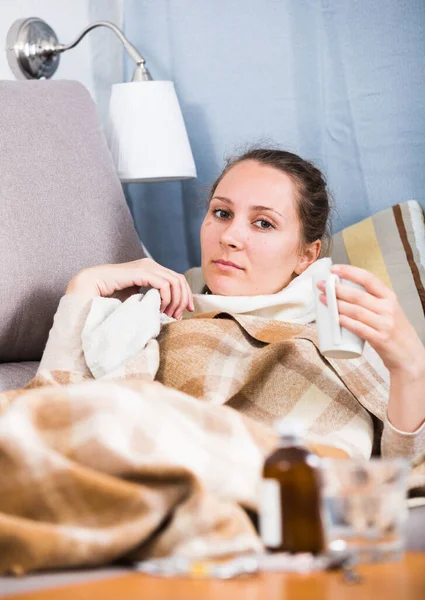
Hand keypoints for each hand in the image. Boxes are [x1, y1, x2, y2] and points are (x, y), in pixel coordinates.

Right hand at [65, 258, 194, 318]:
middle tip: (178, 316)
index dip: (185, 295)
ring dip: (175, 301)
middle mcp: (151, 265)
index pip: (177, 279)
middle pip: (180, 280)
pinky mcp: (141, 272)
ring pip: (175, 282)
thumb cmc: (111, 295)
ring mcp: (147, 266)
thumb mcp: (137, 298)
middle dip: (183, 299)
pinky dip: (166, 298)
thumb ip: (151, 299)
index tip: (186, 311)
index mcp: (151, 269)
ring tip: (168, 314)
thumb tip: (168, 311)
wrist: (91, 286)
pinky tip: (160, 308)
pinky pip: (164, 285)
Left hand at [317, 264, 424, 375]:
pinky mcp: (380, 339)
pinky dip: (345, 322)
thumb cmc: (395, 332)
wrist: (410, 356)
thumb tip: (343, 292)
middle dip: (337, 289)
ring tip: (323, 300)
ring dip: (336, 305)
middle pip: (358, 296)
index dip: (350, 272)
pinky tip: (335, 318)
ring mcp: (385, 324)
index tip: (333, 269)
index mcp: (390, 298)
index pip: (369, 279)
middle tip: (322, 286)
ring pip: (356, 311)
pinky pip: (359, 328)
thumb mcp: (389, 311)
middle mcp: (388, 309)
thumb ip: (372, 302)